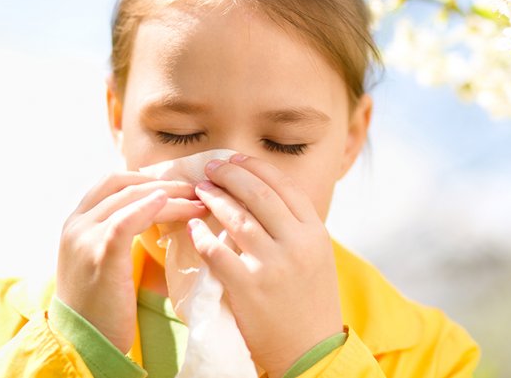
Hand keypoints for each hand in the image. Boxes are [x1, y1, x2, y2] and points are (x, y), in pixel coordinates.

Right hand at [56, 172, 207, 352]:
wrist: (83, 342)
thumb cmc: (100, 305)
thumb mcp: (103, 260)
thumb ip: (119, 234)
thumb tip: (157, 213)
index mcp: (76, 222)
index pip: (112, 181)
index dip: (147, 177)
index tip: (178, 185)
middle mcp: (76, 224)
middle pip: (124, 184)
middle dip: (165, 183)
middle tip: (197, 190)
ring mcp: (85, 237)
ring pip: (131, 198)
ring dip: (170, 195)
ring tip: (199, 202)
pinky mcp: (100, 255)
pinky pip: (125, 220)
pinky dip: (149, 207)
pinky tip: (171, 203)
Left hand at [188, 154, 342, 377]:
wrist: (311, 350)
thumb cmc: (311, 302)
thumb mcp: (316, 257)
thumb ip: (296, 227)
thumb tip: (263, 195)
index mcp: (315, 232)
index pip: (284, 186)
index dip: (256, 167)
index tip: (235, 159)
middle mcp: (297, 243)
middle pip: (259, 195)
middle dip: (231, 175)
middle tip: (211, 168)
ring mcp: (273, 265)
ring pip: (237, 218)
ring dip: (214, 199)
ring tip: (200, 190)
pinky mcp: (249, 287)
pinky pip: (217, 251)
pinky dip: (202, 235)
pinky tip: (193, 226)